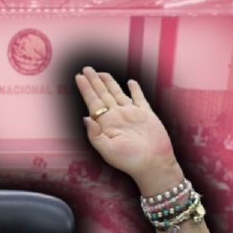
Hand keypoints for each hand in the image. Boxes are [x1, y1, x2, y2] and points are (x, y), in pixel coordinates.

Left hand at [74, 67, 177, 187]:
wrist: (154, 164)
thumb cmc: (130, 160)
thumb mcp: (108, 150)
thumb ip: (95, 135)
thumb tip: (86, 118)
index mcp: (107, 123)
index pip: (93, 102)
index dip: (86, 89)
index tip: (78, 77)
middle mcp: (117, 116)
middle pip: (103, 94)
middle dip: (94, 81)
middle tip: (86, 69)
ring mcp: (131, 114)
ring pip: (117, 93)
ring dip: (109, 82)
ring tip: (100, 73)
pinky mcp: (146, 114)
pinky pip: (139, 98)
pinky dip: (135, 89)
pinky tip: (130, 82)